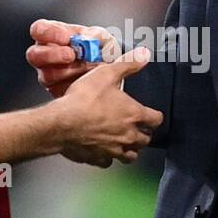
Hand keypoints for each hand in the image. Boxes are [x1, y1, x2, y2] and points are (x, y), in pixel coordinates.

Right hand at [26, 19, 122, 97]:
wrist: (109, 69)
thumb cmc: (98, 48)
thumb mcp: (100, 37)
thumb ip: (94, 35)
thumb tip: (86, 38)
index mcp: (51, 34)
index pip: (38, 30)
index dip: (48, 33)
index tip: (65, 38)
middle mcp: (44, 54)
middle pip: (34, 55)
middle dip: (53, 55)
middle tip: (72, 55)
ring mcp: (47, 73)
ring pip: (46, 76)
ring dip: (68, 72)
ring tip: (87, 68)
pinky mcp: (55, 91)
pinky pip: (59, 91)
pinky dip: (75, 86)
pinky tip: (88, 81)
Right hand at [53, 46, 162, 166]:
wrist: (61, 123)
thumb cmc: (84, 99)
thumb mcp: (107, 74)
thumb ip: (128, 64)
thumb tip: (145, 55)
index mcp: (133, 115)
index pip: (156, 120)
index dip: (155, 117)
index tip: (152, 115)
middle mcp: (127, 135)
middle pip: (145, 141)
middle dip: (143, 135)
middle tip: (138, 129)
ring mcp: (113, 150)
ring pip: (130, 156)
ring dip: (130, 150)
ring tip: (125, 144)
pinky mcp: (97, 158)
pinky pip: (108, 163)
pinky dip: (108, 158)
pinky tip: (103, 151)